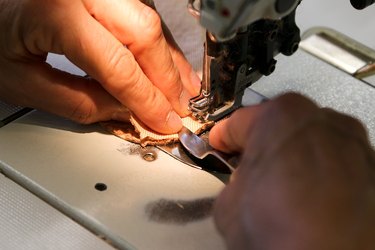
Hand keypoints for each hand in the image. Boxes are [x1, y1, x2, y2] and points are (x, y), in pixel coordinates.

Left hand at [0, 0, 200, 133]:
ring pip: (151, 21)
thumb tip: (126, 111)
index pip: (117, 64)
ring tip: (182, 92)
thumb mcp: (22, 81)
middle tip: (177, 110)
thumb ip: (78, 102)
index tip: (163, 121)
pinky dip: (160, 45)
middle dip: (165, 79)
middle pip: (144, 34)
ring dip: (169, 62)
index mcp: (55, 10)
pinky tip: (170, 65)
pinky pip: (145, 15)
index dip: (146, 98)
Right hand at [210, 93, 374, 249]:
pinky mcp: (374, 173)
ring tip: (284, 187)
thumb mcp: (228, 205)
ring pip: (313, 141)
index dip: (226, 136)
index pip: (242, 120)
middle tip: (251, 167)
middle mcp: (325, 123)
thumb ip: (235, 179)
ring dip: (296, 156)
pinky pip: (337, 163)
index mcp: (282, 118)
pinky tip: (311, 199)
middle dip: (264, 143)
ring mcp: (355, 146)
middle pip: (282, 124)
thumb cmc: (281, 235)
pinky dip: (322, 173)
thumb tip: (243, 183)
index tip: (222, 145)